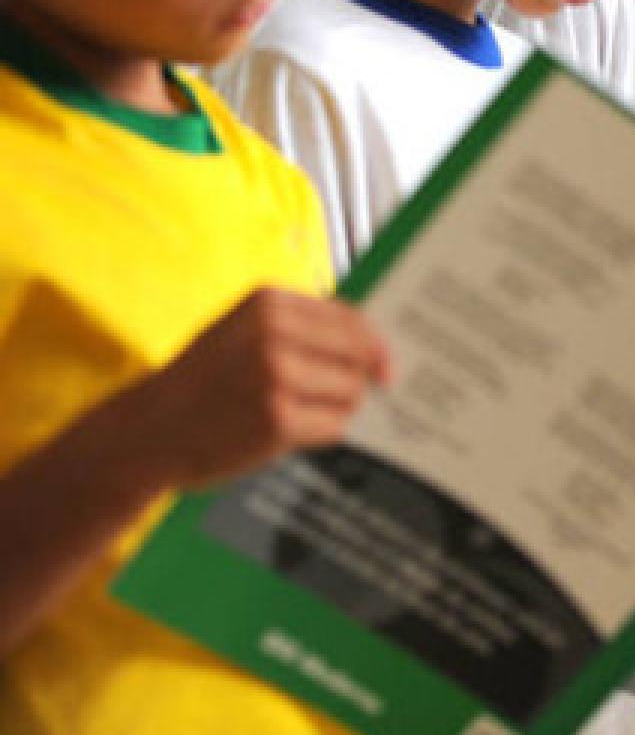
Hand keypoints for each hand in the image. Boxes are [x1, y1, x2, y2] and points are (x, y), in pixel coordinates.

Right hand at [116, 288, 391, 490]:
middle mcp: (274, 334)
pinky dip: (327, 430)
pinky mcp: (278, 420)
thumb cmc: (203, 380)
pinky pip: (335, 425)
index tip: (387, 360)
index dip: (374, 342)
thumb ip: (300, 326)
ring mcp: (276, 377)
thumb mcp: (243, 330)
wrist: (147, 431)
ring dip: (342, 406)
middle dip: (362, 376)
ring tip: (307, 411)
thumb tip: (372, 341)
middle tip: (360, 392)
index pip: (350, 318)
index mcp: (269, 303)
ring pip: (351, 391)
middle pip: (359, 354)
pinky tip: (300, 430)